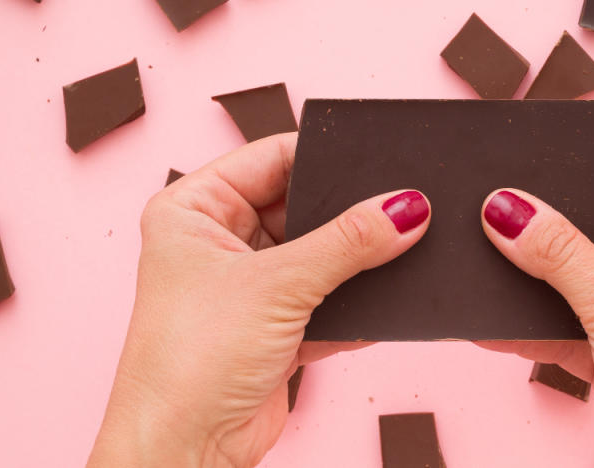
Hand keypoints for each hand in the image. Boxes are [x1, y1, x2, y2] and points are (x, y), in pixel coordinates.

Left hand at [87, 134, 430, 467]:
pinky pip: (329, 296)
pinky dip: (356, 301)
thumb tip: (407, 208)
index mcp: (194, 209)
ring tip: (400, 249)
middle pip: (302, 204)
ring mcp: (250, 284)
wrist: (186, 453)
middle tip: (401, 205)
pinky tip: (386, 298)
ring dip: (356, 260)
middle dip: (349, 210)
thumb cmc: (189, 363)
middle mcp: (219, 241)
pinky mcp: (276, 325)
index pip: (271, 157)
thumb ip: (349, 242)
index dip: (325, 155)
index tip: (380, 156)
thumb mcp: (278, 285)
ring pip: (321, 253)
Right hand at [476, 171, 593, 467]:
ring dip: (534, 284)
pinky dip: (532, 325)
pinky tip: (494, 322)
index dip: (574, 186)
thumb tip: (508, 209)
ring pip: (576, 281)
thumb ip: (560, 255)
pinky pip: (566, 323)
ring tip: (488, 272)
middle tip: (494, 226)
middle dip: (546, 239)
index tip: (517, 183)